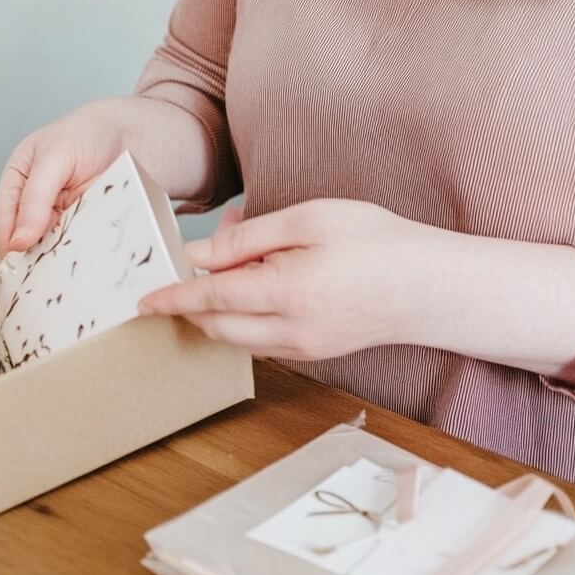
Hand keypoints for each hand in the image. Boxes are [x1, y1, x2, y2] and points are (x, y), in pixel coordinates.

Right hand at [0, 99, 131, 254]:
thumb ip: (35, 197)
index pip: (6, 221)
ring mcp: (66, 220)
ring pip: (57, 251)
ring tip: (69, 269)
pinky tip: (91, 261)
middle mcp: (39, 206)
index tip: (18, 265)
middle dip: (36, 258)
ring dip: (62, 260)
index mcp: (19, 183)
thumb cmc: (91, 132)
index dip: (10, 243)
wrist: (141, 131)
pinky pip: (84, 250)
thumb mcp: (55, 157)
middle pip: (29, 242)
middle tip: (45, 273)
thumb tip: (17, 239)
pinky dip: (87, 256)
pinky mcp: (91, 230)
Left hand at [139, 199, 420, 358]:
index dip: (172, 297)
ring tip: (235, 262)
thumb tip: (199, 256)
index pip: (211, 300)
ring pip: (235, 338)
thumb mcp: (310, 220)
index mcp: (289, 294)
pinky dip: (243, 318)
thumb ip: (247, 241)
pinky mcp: (313, 354)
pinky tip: (257, 282)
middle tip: (193, 263)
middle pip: (215, 326)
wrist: (432, 287)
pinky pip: (260, 341)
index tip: (142, 300)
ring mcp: (303, 350)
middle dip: (191, 302)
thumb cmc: (377, 243)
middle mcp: (292, 333)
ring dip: (218, 309)